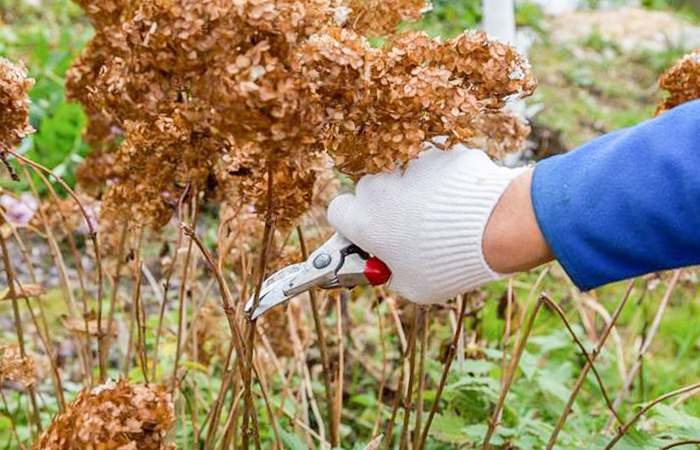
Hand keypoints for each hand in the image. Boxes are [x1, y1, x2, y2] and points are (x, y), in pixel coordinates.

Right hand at [327, 144, 551, 303]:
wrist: (498, 225)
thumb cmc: (450, 265)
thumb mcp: (413, 286)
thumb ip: (389, 272)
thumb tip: (386, 264)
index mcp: (364, 221)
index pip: (337, 212)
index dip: (352, 224)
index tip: (370, 235)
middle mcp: (379, 187)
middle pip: (370, 191)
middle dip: (385, 206)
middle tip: (410, 230)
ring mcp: (409, 164)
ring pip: (403, 175)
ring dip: (415, 191)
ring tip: (445, 216)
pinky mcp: (438, 151)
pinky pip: (434, 166)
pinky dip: (444, 180)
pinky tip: (464, 200)